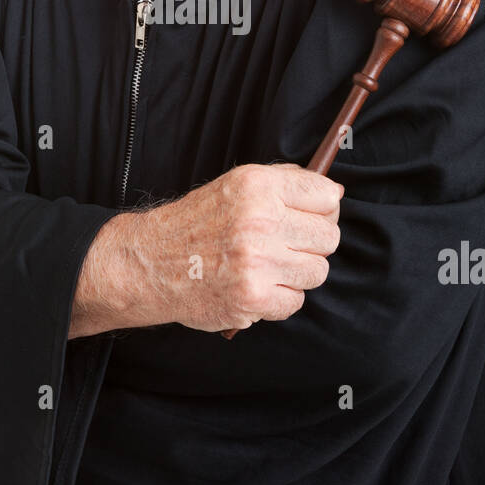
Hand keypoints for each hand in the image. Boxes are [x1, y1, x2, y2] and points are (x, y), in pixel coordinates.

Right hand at [69, 163, 342, 337]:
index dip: (323, 210)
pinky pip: (296, 301)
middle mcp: (260, 221)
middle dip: (311, 244)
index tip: (310, 218)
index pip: (327, 196)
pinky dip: (280, 299)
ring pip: (318, 271)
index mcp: (258, 187)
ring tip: (269, 267)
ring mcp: (257, 262)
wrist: (150, 263)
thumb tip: (334, 192)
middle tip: (286, 246)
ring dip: (298, 273)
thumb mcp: (236, 185)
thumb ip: (285, 183)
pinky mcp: (253, 299)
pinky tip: (258, 287)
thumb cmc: (196, 224)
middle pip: (328, 237)